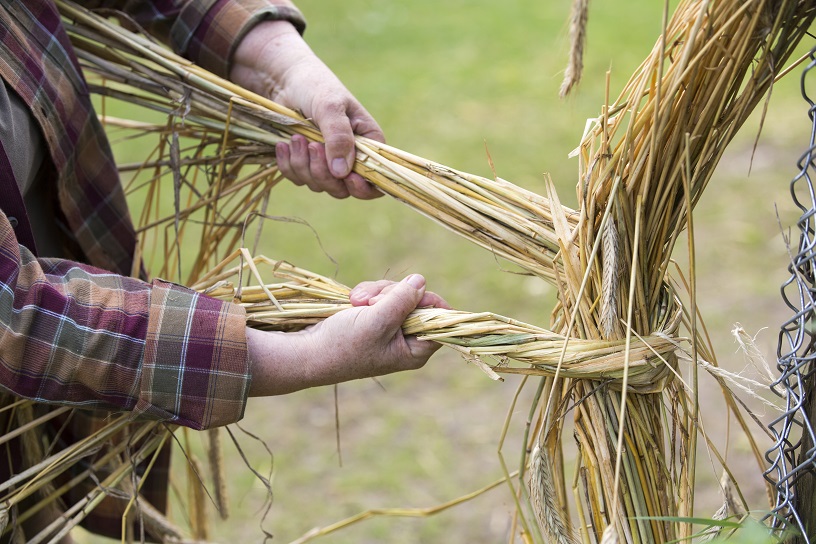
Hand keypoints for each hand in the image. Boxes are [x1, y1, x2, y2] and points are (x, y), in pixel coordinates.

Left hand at [230, 21, 383, 199]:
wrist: (284, 79)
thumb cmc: (315, 86)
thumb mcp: (330, 107)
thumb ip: (338, 137)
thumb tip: (342, 173)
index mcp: (368, 143)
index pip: (375, 179)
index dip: (363, 186)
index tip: (348, 178)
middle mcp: (350, 157)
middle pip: (342, 189)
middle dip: (323, 173)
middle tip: (312, 146)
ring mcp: (327, 163)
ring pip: (319, 185)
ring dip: (303, 166)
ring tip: (295, 138)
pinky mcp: (305, 164)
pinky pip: (298, 179)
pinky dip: (289, 165)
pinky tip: (283, 145)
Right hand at [246, 274, 448, 395]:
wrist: (307, 352)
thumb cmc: (343, 345)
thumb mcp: (377, 321)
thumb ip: (402, 301)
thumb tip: (421, 281)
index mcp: (416, 350)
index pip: (441, 320)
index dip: (427, 301)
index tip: (408, 294)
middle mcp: (406, 340)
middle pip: (417, 300)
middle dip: (392, 293)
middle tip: (371, 302)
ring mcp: (389, 328)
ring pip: (397, 293)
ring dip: (376, 292)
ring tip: (355, 303)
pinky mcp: (374, 318)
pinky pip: (381, 295)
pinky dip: (366, 294)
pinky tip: (351, 302)